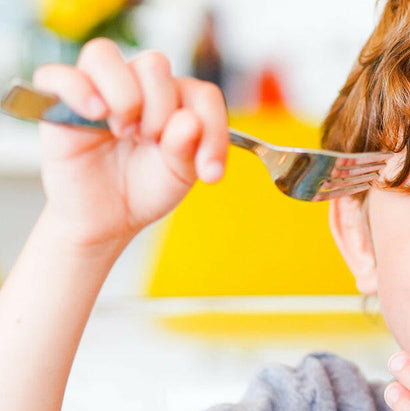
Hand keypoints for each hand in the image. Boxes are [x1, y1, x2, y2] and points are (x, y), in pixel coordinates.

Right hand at [33, 38, 228, 249]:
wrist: (107, 219)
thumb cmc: (144, 189)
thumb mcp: (178, 176)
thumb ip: (188, 149)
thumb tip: (189, 121)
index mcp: (174, 102)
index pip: (202, 93)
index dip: (212, 129)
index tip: (210, 173)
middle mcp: (137, 87)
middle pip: (155, 65)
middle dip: (161, 112)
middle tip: (151, 144)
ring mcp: (98, 88)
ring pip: (106, 55)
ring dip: (124, 98)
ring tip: (122, 134)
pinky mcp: (60, 100)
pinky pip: (60, 75)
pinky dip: (80, 90)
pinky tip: (95, 115)